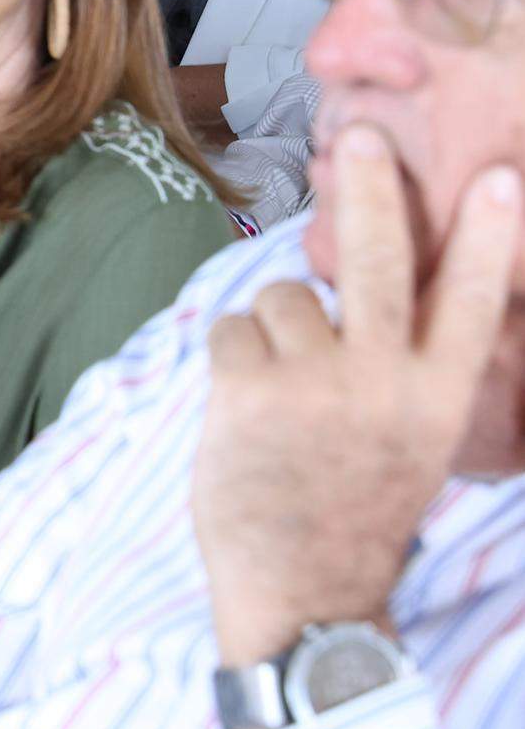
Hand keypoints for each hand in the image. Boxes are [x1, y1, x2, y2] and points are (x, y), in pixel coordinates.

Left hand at [193, 124, 520, 667]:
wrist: (305, 592)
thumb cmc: (352, 507)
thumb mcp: (409, 439)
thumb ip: (401, 367)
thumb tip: (358, 289)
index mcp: (440, 396)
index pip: (473, 302)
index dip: (487, 237)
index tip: (500, 178)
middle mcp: (387, 381)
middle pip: (382, 262)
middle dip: (375, 189)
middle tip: (366, 137)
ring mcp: (317, 383)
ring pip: (284, 298)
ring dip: (274, 330)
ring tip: (285, 399)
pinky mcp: (248, 389)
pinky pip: (231, 328)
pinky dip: (230, 356)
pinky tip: (244, 411)